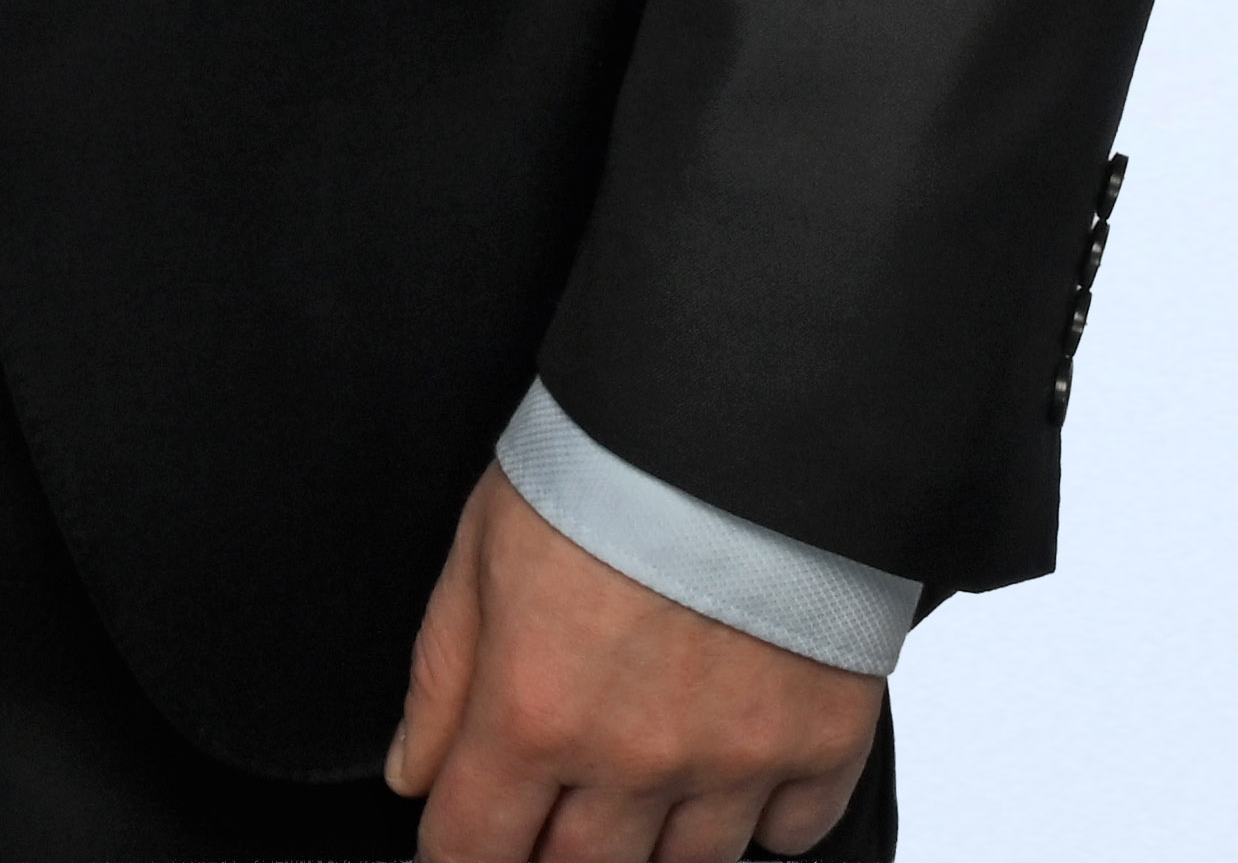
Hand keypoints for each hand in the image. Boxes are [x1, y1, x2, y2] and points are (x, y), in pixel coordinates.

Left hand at [378, 458, 881, 862]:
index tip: (463, 833)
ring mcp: (734, 762)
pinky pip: (789, 833)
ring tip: (642, 770)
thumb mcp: (481, 552)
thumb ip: (442, 677)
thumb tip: (414, 774)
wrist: (746, 417)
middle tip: (552, 802)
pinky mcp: (823, 745)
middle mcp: (633, 759)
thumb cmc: (607, 465)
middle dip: (550, 850)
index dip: (456, 851)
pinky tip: (732, 760)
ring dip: (654, 836)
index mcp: (533, 712)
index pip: (472, 848)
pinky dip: (761, 814)